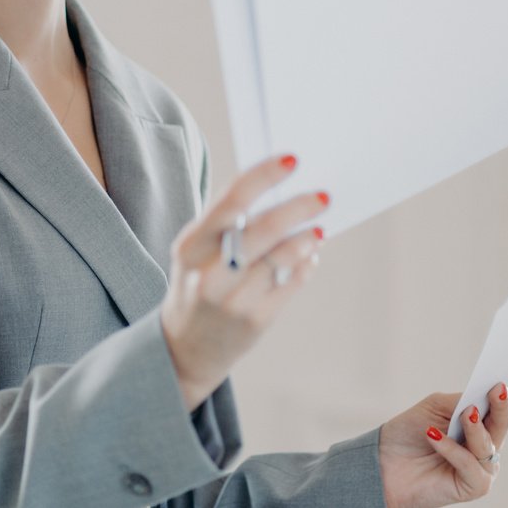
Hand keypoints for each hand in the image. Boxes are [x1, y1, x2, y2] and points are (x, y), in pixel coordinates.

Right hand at [160, 153, 330, 409]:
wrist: (183, 348)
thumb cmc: (198, 280)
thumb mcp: (197, 251)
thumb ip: (229, 223)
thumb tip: (282, 188)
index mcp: (190, 247)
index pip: (230, 202)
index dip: (263, 177)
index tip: (293, 159)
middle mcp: (208, 274)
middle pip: (260, 232)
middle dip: (296, 209)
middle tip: (324, 195)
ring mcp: (231, 302)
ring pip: (279, 261)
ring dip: (305, 239)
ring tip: (319, 227)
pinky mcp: (254, 323)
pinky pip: (289, 287)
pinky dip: (305, 266)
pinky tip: (310, 254)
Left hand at [378, 351, 507, 507]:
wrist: (384, 463)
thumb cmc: (410, 433)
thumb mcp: (435, 406)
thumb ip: (461, 400)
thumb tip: (481, 398)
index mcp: (482, 416)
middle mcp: (488, 440)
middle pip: (505, 420)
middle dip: (504, 403)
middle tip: (499, 389)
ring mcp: (483, 465)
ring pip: (490, 443)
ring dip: (477, 428)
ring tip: (466, 413)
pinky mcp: (474, 486)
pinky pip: (471, 465)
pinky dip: (452, 449)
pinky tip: (434, 436)